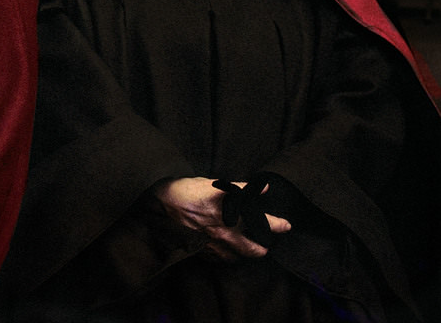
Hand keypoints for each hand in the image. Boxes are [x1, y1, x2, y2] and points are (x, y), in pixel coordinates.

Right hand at [153, 176, 290, 260]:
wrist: (157, 204)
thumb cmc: (184, 190)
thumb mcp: (214, 184)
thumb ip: (240, 189)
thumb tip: (264, 188)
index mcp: (227, 212)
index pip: (258, 220)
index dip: (275, 224)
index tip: (286, 225)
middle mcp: (222, 231)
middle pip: (253, 249)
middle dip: (263, 247)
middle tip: (268, 244)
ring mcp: (212, 244)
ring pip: (238, 256)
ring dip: (246, 252)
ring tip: (250, 247)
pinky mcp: (201, 251)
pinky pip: (221, 259)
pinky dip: (229, 255)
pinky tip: (228, 250)